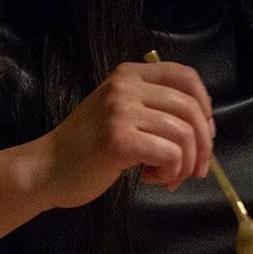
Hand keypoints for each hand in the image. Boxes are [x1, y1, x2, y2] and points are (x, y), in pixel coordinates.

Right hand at [32, 60, 214, 209]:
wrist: (47, 169)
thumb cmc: (87, 148)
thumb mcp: (120, 113)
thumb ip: (155, 110)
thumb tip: (204, 131)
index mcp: (129, 75)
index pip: (186, 77)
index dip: (205, 106)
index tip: (204, 135)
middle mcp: (126, 86)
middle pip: (191, 108)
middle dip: (202, 145)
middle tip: (195, 169)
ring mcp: (121, 111)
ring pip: (184, 134)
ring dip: (185, 164)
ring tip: (168, 177)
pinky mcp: (120, 140)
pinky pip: (170, 154)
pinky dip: (171, 173)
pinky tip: (151, 178)